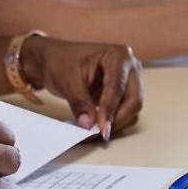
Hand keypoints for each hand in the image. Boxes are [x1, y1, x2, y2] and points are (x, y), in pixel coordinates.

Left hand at [21, 37, 143, 141]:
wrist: (53, 62)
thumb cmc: (61, 62)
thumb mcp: (67, 81)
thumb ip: (80, 103)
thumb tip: (89, 123)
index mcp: (118, 55)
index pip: (117, 86)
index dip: (109, 109)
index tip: (101, 127)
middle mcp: (129, 67)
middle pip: (134, 100)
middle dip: (117, 119)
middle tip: (98, 133)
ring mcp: (129, 80)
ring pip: (132, 109)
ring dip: (115, 123)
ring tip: (94, 131)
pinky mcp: (123, 93)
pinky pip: (125, 112)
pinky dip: (112, 122)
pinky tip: (97, 127)